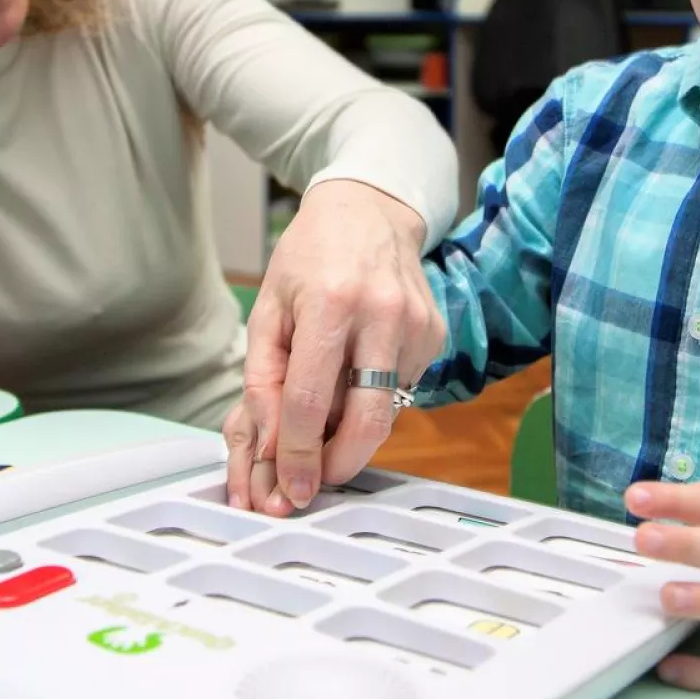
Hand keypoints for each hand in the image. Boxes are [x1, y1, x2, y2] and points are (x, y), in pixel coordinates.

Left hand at [224, 180, 443, 514]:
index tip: (291, 489)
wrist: (368, 209)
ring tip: (326, 420)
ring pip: (386, 412)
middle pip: (366, 421)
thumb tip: (272, 446)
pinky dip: (372, 398)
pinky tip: (356, 370)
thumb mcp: (268, 308)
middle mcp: (382, 315)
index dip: (298, 455)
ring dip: (352, 433)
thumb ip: (264, 379)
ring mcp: (416, 325)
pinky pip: (400, 389)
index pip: (311, 401)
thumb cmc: (309, 257)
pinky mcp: (435, 334)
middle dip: (338, 466)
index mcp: (331, 305)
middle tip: (314, 484)